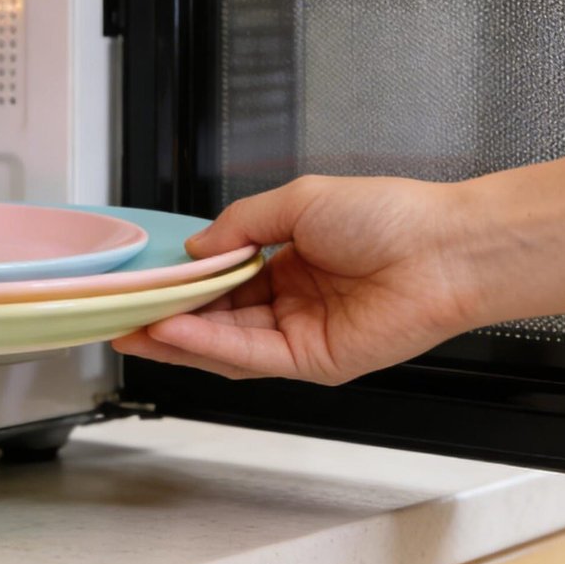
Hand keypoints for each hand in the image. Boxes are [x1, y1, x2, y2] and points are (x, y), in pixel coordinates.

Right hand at [112, 176, 483, 385]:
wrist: (443, 249)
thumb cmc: (390, 215)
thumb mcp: (298, 201)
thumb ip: (241, 224)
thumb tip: (196, 247)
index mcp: (291, 260)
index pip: (223, 279)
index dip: (182, 282)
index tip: (143, 279)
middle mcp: (293, 302)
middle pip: (217, 318)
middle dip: (167, 317)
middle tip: (121, 314)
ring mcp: (301, 335)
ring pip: (225, 344)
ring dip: (177, 338)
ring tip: (132, 328)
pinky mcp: (313, 362)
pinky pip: (250, 356)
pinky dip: (209, 345)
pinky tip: (174, 330)